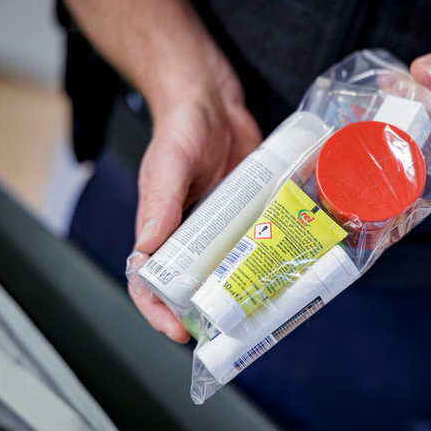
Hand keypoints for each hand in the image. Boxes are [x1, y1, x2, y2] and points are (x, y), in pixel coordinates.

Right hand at [130, 69, 261, 342]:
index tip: (179, 330)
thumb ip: (160, 203)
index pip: (149, 278)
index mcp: (160, 226)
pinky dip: (264, 257)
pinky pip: (254, 240)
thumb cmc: (181, 128)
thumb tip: (148, 248)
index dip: (158, 309)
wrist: (214, 100)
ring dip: (239, 288)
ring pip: (227, 266)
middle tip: (230, 326)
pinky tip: (282, 268)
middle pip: (192, 281)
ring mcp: (221, 223)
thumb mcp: (169, 164)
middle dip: (206, 308)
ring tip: (259, 306)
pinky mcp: (247, 210)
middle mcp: (191, 231)